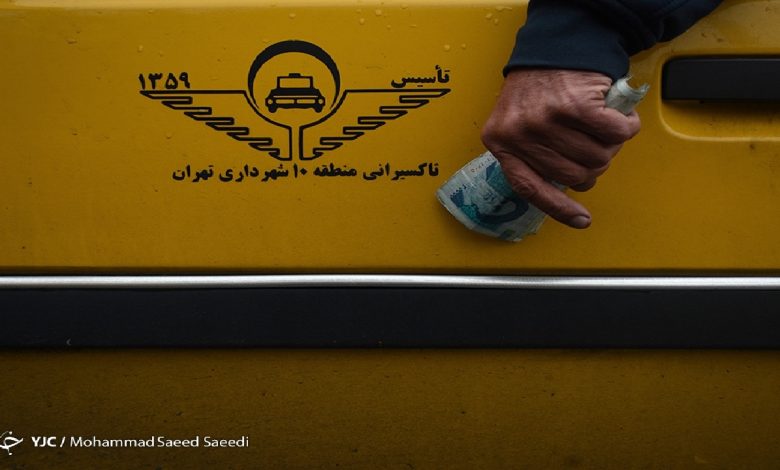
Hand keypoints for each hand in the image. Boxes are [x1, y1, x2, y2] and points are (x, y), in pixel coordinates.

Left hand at [481, 69, 640, 228]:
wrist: (553, 44)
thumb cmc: (536, 87)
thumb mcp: (516, 123)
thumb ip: (532, 154)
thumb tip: (566, 189)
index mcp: (502, 143)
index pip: (530, 188)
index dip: (559, 209)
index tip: (581, 221)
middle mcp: (521, 134)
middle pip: (574, 176)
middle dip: (592, 165)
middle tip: (593, 145)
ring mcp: (548, 120)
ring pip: (598, 157)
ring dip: (610, 145)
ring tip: (603, 127)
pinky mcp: (577, 105)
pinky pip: (616, 133)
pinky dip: (626, 127)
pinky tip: (619, 117)